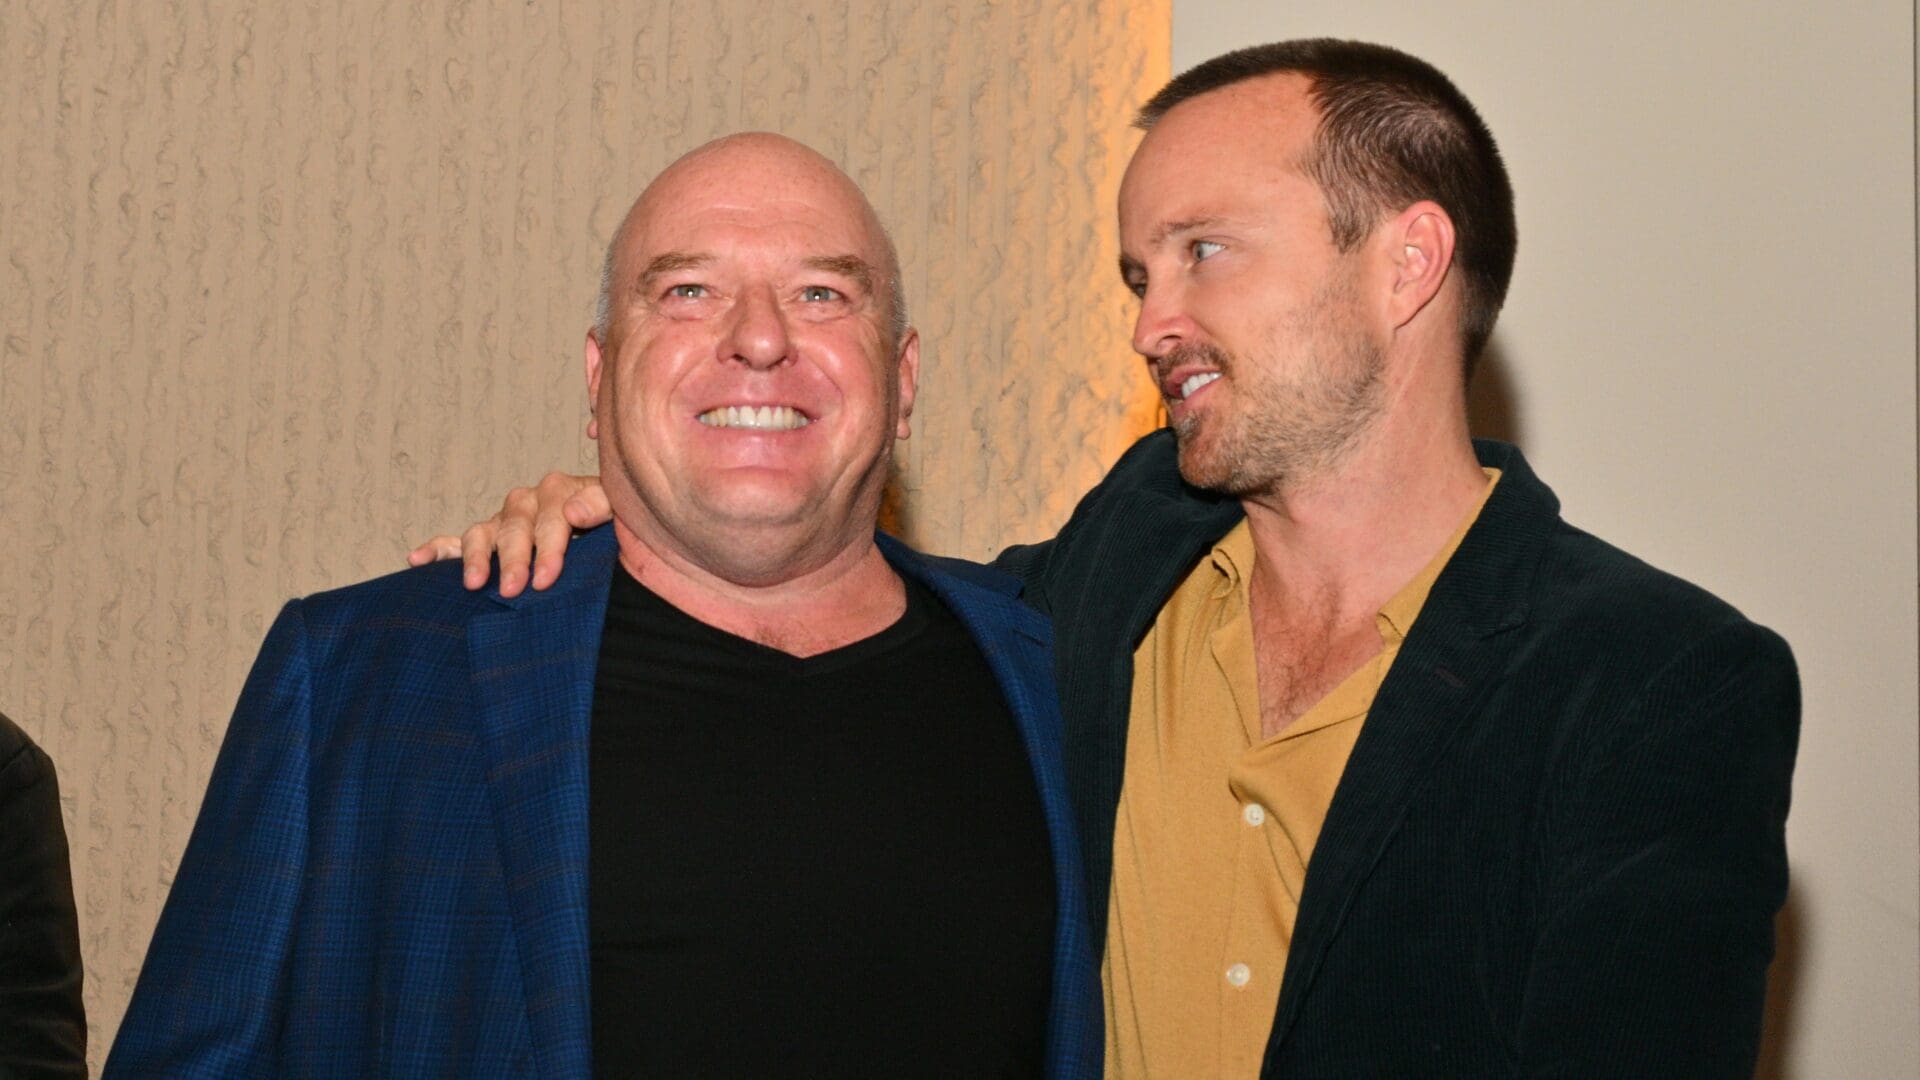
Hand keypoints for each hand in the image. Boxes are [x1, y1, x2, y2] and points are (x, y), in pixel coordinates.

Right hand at [406, 472, 609, 596]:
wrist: (610, 524)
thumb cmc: (617, 521)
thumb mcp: (620, 510)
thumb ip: (603, 504)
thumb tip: (572, 512)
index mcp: (560, 490)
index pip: (551, 520)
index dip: (549, 549)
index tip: (546, 578)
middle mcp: (527, 502)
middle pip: (515, 529)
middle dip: (513, 561)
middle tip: (513, 590)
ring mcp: (505, 520)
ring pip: (483, 533)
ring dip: (475, 558)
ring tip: (473, 583)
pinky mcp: (489, 537)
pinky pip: (457, 541)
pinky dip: (437, 549)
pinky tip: (417, 559)